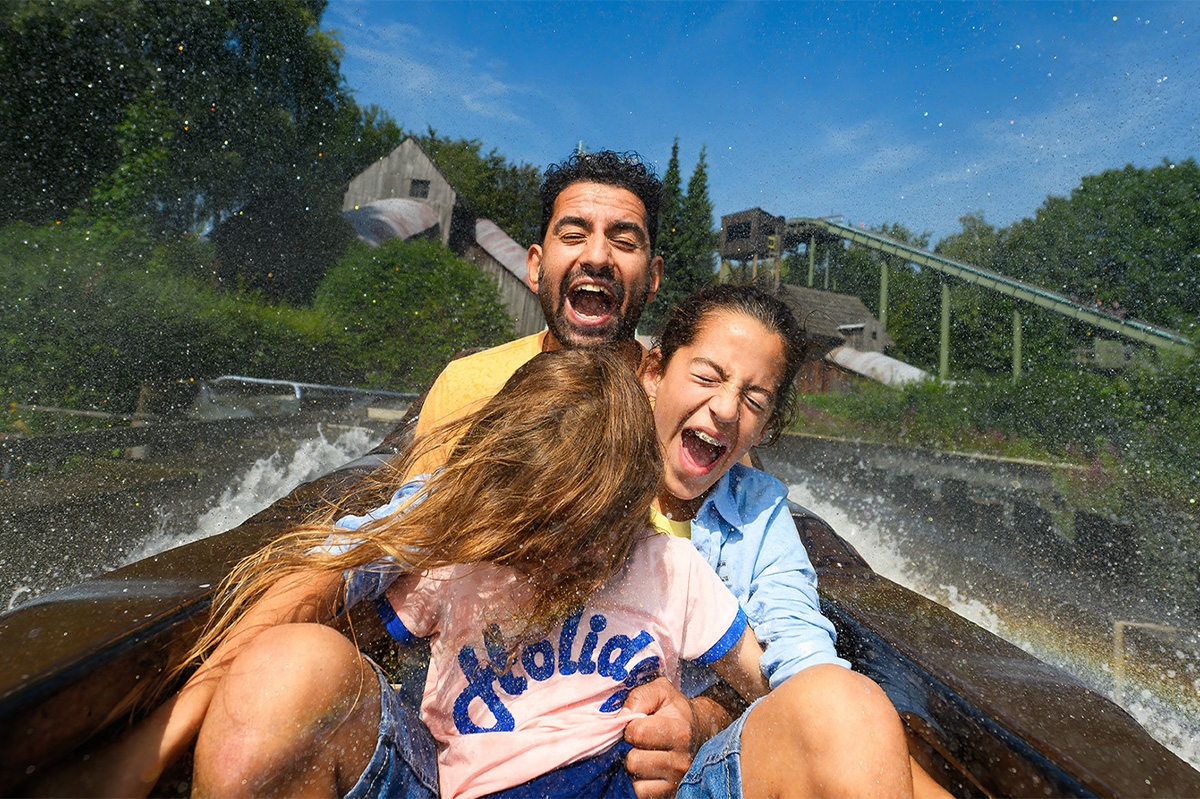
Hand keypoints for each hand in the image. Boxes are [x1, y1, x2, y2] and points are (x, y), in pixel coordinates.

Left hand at [622, 677, 698, 798]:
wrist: (700, 734)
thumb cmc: (676, 711)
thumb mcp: (662, 692)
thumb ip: (640, 696)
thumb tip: (621, 716)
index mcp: (681, 733)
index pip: (637, 733)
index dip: (630, 725)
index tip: (638, 722)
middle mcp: (681, 762)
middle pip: (633, 761)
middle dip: (630, 748)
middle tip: (641, 741)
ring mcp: (677, 782)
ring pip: (635, 779)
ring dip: (634, 766)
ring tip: (645, 753)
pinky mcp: (670, 796)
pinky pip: (641, 793)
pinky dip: (639, 782)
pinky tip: (648, 769)